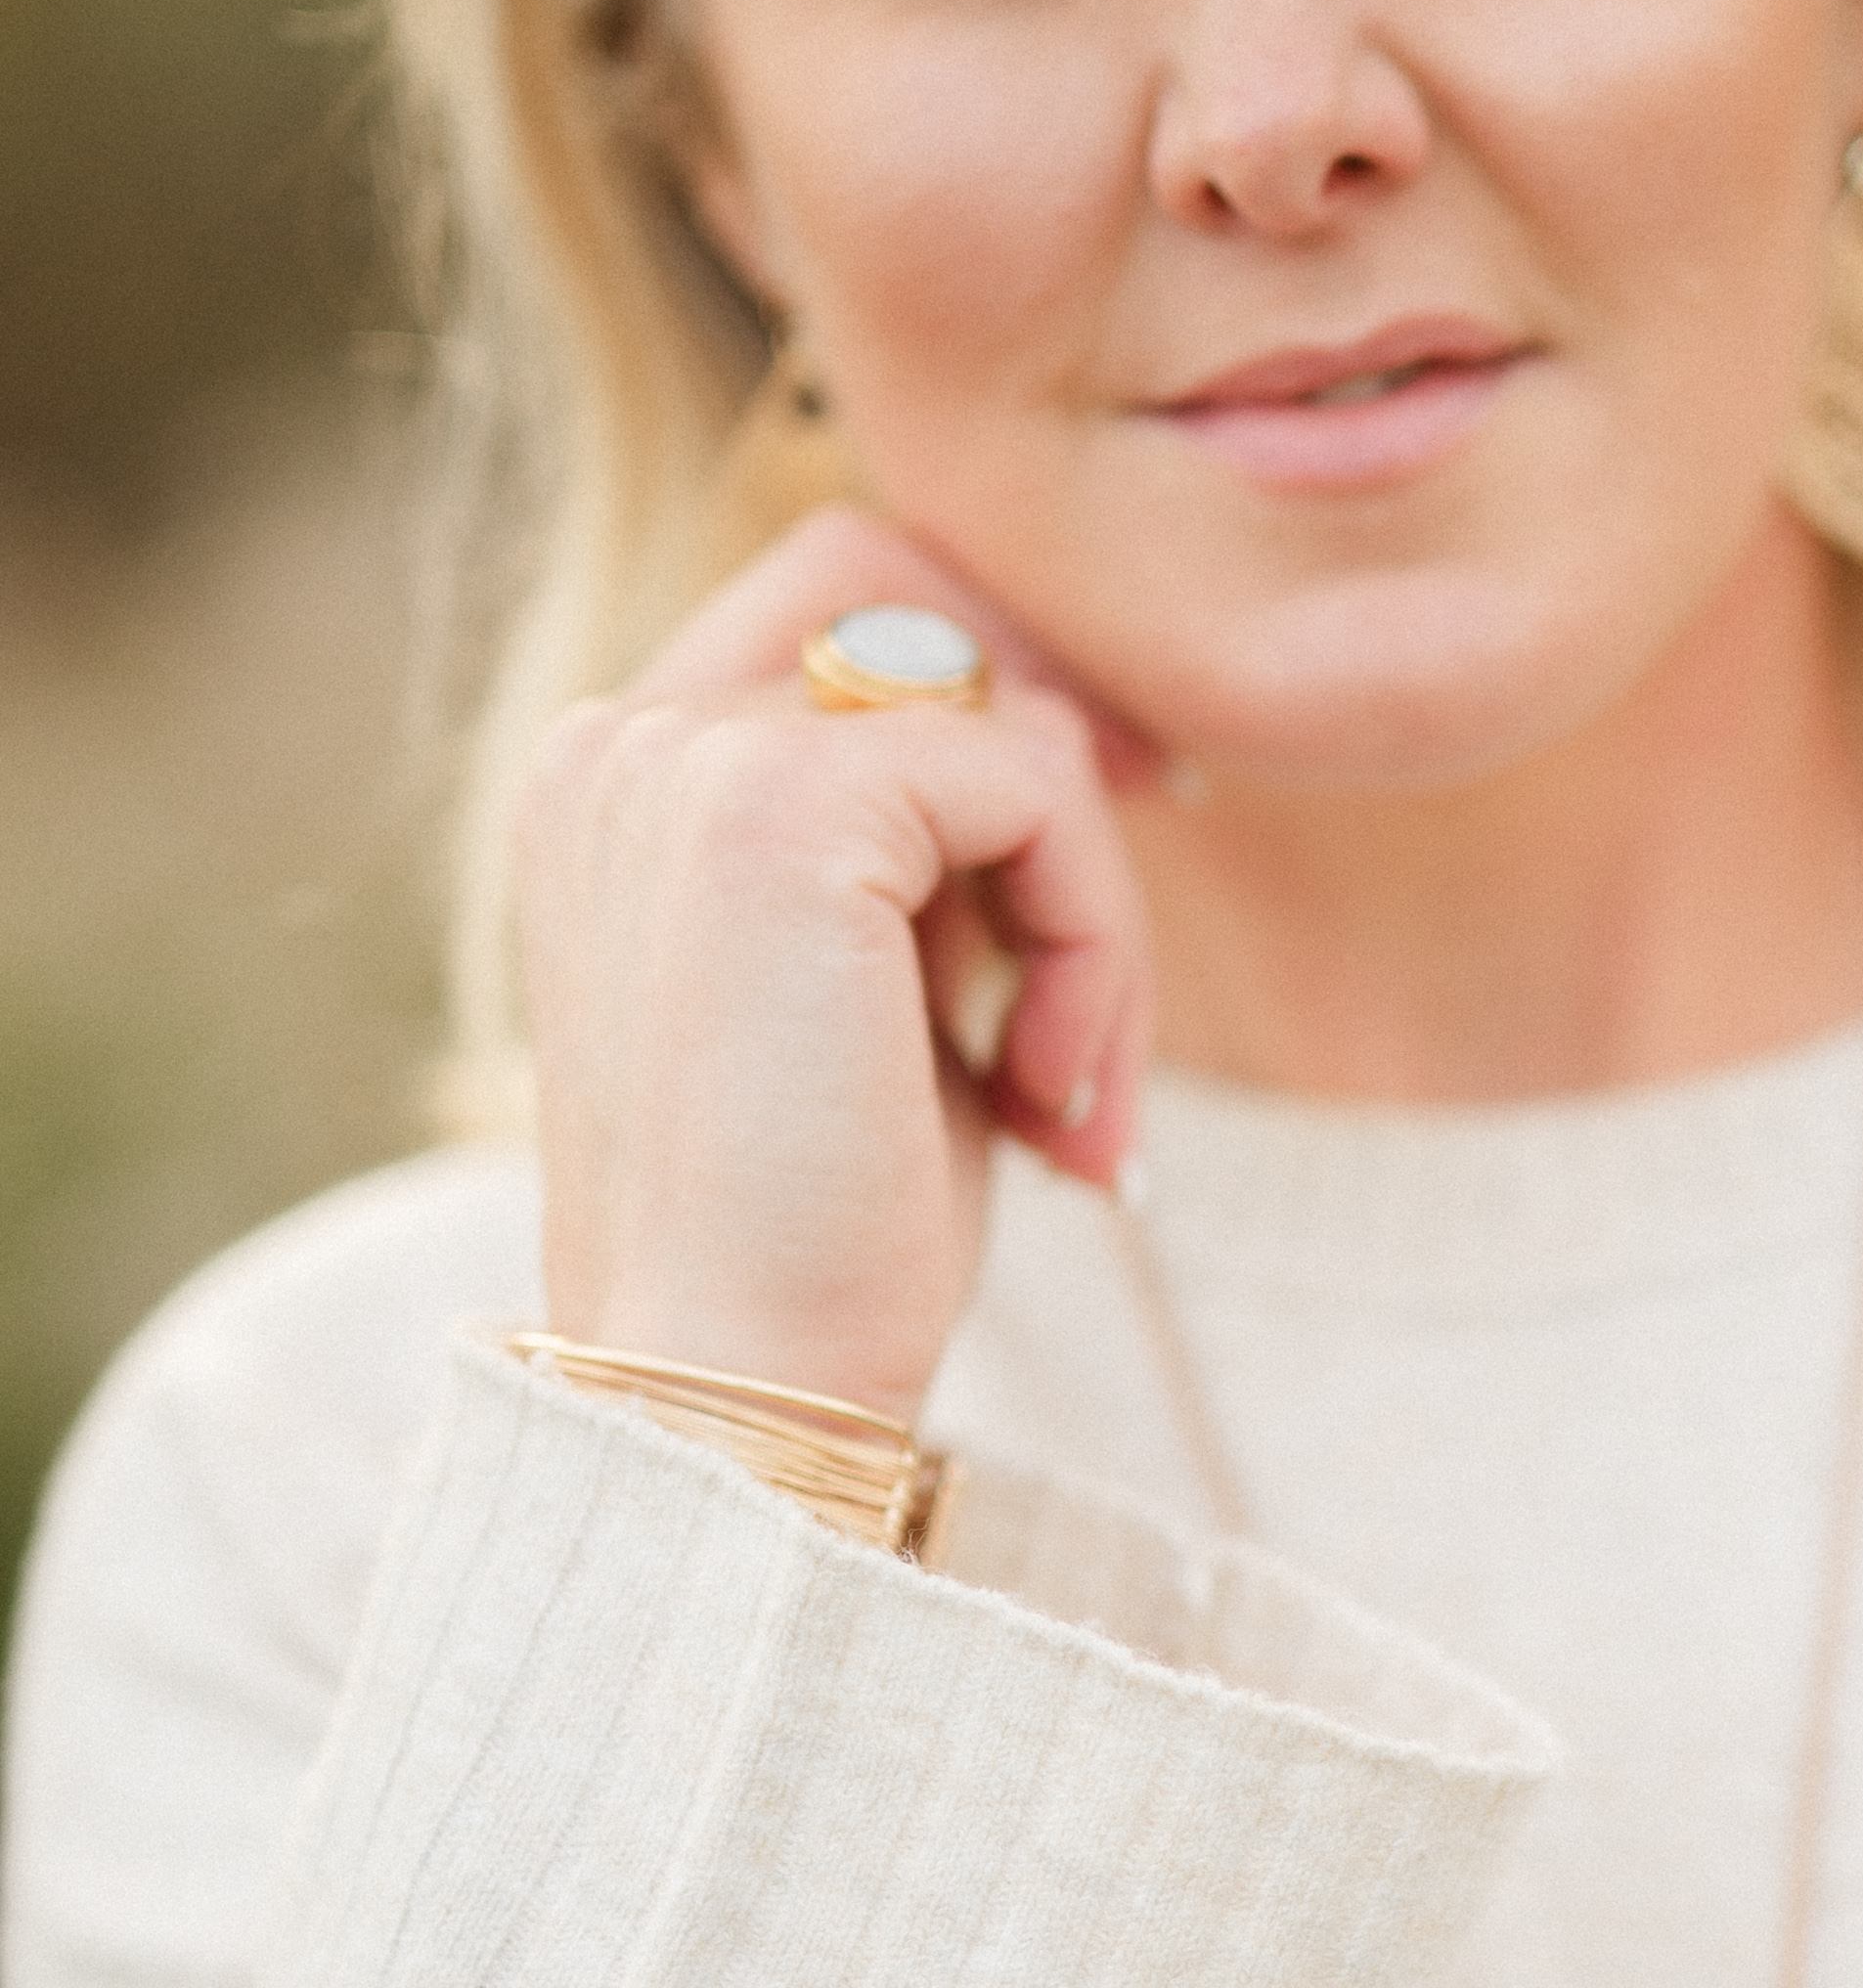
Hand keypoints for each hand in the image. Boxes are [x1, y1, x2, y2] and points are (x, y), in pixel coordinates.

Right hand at [515, 507, 1156, 1428]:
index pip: (840, 606)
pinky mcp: (778, 806)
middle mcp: (624, 743)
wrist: (740, 1390)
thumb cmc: (821, 1242)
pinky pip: (1033, 784)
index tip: (1118, 828)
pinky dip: (1095, 943)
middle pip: (915, 597)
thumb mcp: (879, 1000)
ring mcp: (685, 759)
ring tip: (1075, 1095)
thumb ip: (931, 854)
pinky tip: (1053, 1099)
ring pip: (1004, 716)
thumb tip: (1076, 735)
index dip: (996, 690)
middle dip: (1059, 743)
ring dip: (1094, 914)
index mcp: (619, 787)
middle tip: (1118, 930)